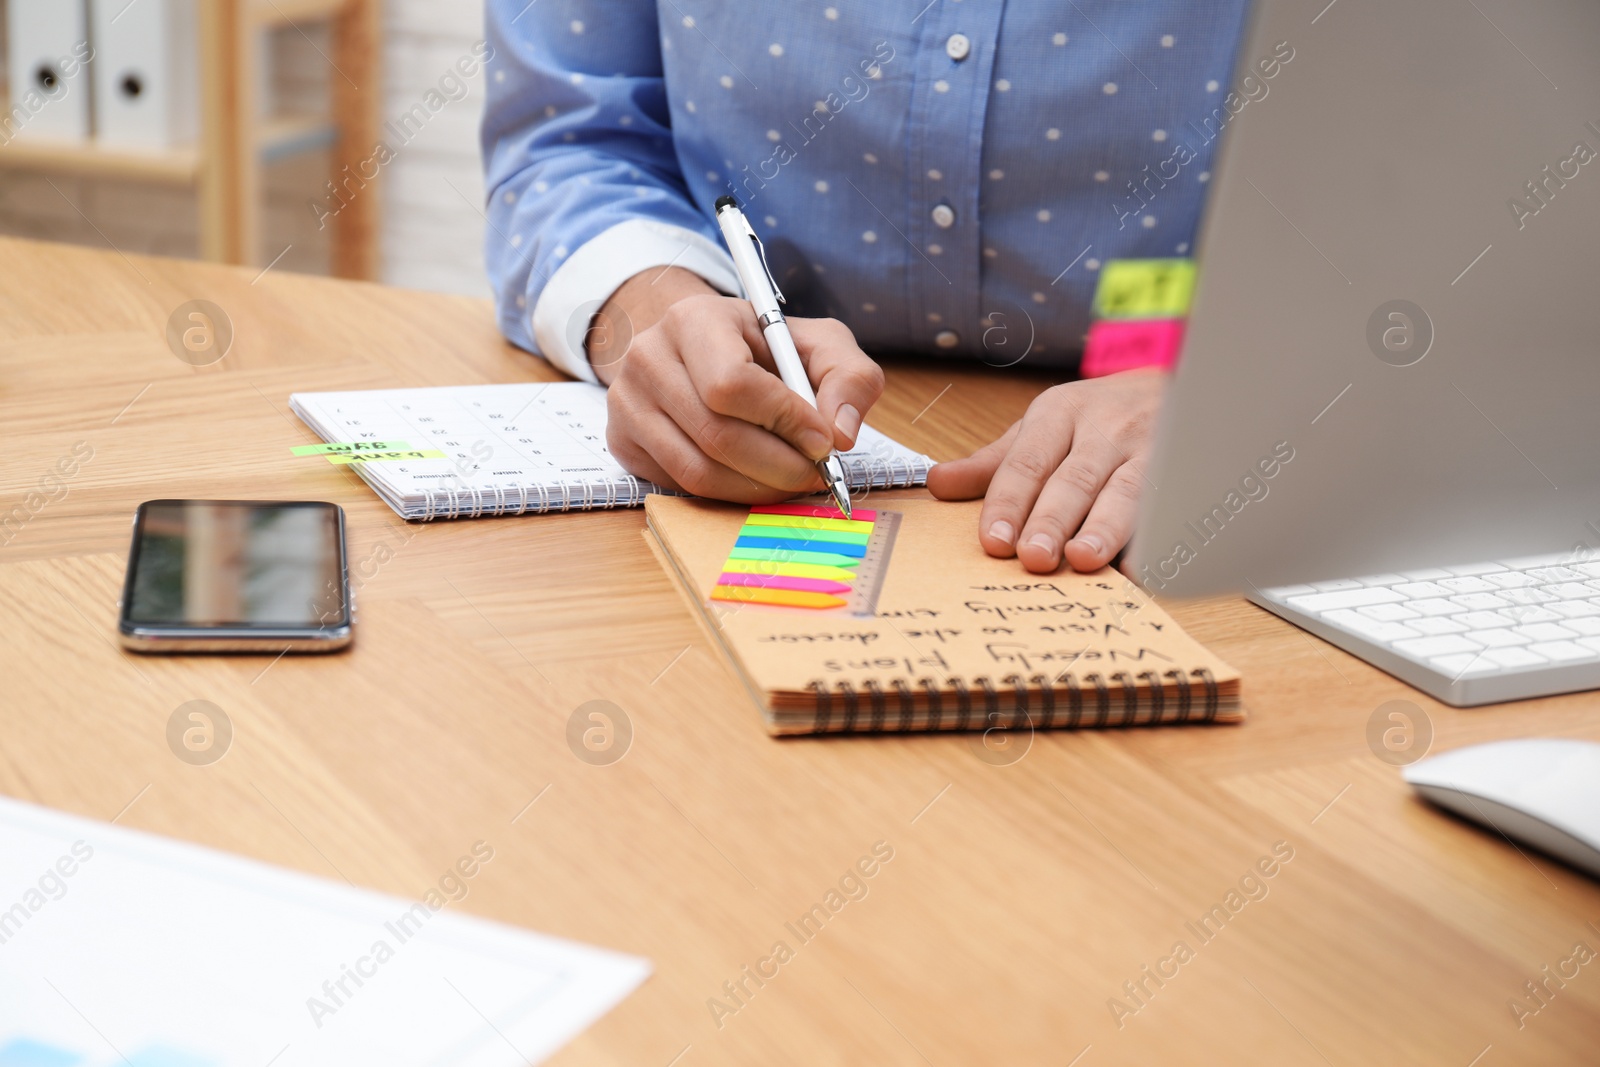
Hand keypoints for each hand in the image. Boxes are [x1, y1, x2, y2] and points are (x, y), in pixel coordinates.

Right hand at [591, 268, 884, 501]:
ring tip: (791, 479)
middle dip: (778, 464)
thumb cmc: (765, 348)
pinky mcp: (623, 443)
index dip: (783, 420)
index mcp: (694, 319)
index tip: (823, 441)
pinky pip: (679, 486)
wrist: (700, 352)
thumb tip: (840, 433)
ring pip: (697, 471)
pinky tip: (755, 480)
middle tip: (815, 473)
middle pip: (716, 435)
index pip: (731, 383)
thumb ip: (849, 378)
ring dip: (757, 487)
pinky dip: (728, 494)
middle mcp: (648, 357)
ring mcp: (627, 403)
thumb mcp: (819, 344)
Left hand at [927, 369, 1166, 574]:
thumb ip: (994, 463)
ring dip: (1105, 527)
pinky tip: (1144, 565)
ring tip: (1084, 559)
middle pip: (1075, 478)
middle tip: (1034, 557)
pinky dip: (1158, 536)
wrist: (1187, 383)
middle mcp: (1106, 427)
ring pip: (1127, 490)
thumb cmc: (1102, 416)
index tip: (994, 541)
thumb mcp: (1045, 426)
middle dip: (1052, 519)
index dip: (1009, 503)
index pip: (1028, 462)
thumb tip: (936, 484)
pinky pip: (1172, 504)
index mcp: (1061, 413)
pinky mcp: (1189, 469)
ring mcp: (1153, 447)